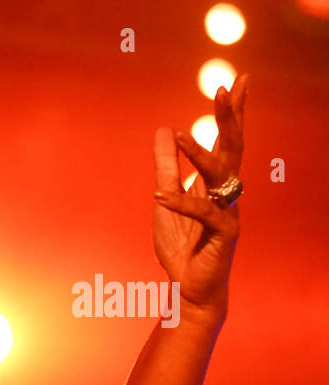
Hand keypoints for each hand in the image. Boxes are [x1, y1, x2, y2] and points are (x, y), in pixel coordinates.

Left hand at [151, 73, 248, 315]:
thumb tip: (164, 130)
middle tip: (225, 89)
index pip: (226, 141)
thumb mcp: (164, 200)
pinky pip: (203, 213)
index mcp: (215, 184)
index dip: (232, 113)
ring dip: (200, 155)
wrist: (190, 290)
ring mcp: (228, 213)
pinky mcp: (223, 235)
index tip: (237, 81)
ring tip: (181, 137)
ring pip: (221, 176)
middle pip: (232, 149)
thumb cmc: (182, 248)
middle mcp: (227, 194)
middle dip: (229, 118)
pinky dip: (180, 203)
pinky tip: (159, 196)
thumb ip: (165, 168)